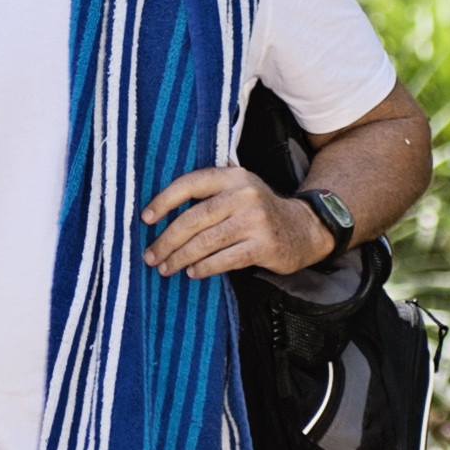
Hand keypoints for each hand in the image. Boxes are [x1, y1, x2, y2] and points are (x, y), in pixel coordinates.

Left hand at [139, 163, 316, 279]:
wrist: (304, 228)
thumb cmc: (260, 212)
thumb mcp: (239, 190)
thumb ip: (210, 194)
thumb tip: (161, 217)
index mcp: (232, 176)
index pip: (190, 184)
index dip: (164, 201)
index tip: (145, 220)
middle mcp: (243, 194)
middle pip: (194, 219)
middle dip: (167, 240)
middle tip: (151, 256)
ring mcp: (255, 220)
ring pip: (205, 242)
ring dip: (180, 258)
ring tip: (166, 268)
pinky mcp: (263, 245)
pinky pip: (224, 259)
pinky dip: (204, 268)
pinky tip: (193, 273)